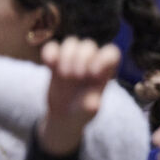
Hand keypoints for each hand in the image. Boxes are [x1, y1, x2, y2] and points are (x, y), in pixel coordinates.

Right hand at [37, 38, 119, 155]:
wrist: (64, 116)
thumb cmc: (82, 112)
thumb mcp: (88, 113)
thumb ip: (92, 107)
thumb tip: (95, 104)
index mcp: (104, 71)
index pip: (111, 53)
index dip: (103, 58)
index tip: (93, 74)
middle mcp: (90, 61)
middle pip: (89, 45)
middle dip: (81, 59)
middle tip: (75, 77)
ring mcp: (72, 59)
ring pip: (72, 42)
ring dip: (66, 56)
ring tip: (63, 74)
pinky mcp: (56, 60)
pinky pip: (52, 47)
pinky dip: (50, 52)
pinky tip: (48, 64)